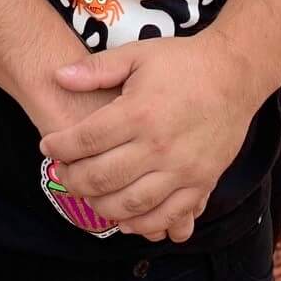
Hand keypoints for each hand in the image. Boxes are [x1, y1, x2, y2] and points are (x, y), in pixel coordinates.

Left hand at [38, 31, 267, 242]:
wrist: (233, 75)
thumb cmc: (182, 63)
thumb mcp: (137, 54)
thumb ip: (96, 69)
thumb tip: (58, 76)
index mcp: (139, 112)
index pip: (86, 140)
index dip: (60, 146)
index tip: (48, 145)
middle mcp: (159, 146)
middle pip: (102, 178)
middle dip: (73, 180)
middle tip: (63, 173)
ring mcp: (182, 169)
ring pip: (130, 204)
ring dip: (101, 206)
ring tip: (88, 194)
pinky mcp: (201, 183)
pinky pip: (168, 217)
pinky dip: (142, 225)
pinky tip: (125, 218)